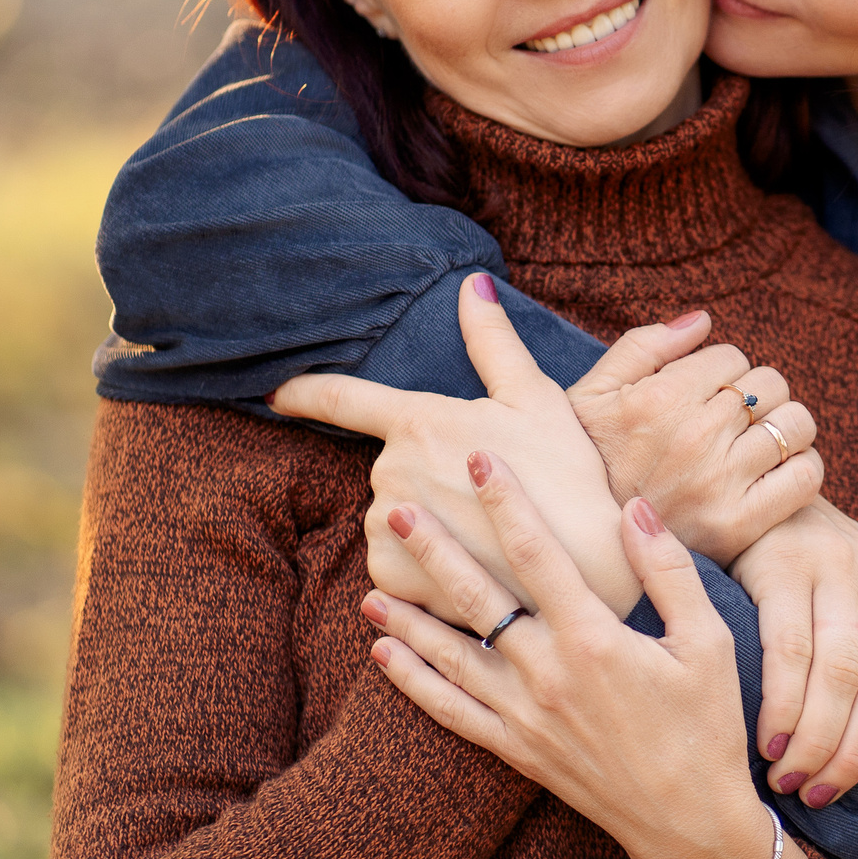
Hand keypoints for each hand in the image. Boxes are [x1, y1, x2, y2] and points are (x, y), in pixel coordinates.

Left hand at [274, 273, 657, 616]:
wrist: (582, 565)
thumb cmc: (566, 473)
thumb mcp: (534, 398)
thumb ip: (492, 341)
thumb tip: (473, 282)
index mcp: (419, 422)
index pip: (343, 399)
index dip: (305, 393)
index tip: (275, 394)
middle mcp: (390, 472)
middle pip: (391, 468)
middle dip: (426, 475)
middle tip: (483, 492)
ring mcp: (386, 527)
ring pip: (393, 517)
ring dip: (425, 523)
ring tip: (480, 534)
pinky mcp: (389, 575)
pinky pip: (392, 562)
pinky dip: (421, 564)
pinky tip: (464, 563)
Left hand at [367, 455, 811, 858]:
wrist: (692, 823)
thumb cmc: (709, 726)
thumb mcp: (708, 641)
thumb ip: (668, 569)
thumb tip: (633, 507)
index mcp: (594, 639)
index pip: (537, 553)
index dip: (505, 502)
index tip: (478, 459)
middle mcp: (548, 674)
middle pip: (478, 598)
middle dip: (434, 550)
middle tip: (395, 509)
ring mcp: (526, 716)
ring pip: (452, 655)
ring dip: (409, 618)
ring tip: (370, 584)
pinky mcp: (517, 750)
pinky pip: (453, 712)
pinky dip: (415, 683)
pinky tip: (386, 655)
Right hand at [568, 315, 825, 564]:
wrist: (583, 543)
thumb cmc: (590, 460)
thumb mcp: (593, 393)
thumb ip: (644, 346)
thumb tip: (703, 320)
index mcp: (660, 400)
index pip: (731, 357)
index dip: (721, 372)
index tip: (704, 396)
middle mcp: (694, 437)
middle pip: (768, 385)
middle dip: (753, 395)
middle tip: (732, 421)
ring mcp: (719, 483)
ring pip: (794, 424)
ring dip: (784, 426)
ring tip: (757, 441)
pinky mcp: (739, 524)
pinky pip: (805, 476)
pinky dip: (803, 466)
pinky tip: (779, 469)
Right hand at [730, 498, 857, 807]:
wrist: (750, 494)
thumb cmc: (808, 559)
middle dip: (854, 753)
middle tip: (821, 796)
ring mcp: (829, 569)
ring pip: (838, 674)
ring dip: (816, 740)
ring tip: (792, 780)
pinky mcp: (780, 567)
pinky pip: (788, 650)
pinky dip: (782, 706)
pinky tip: (769, 741)